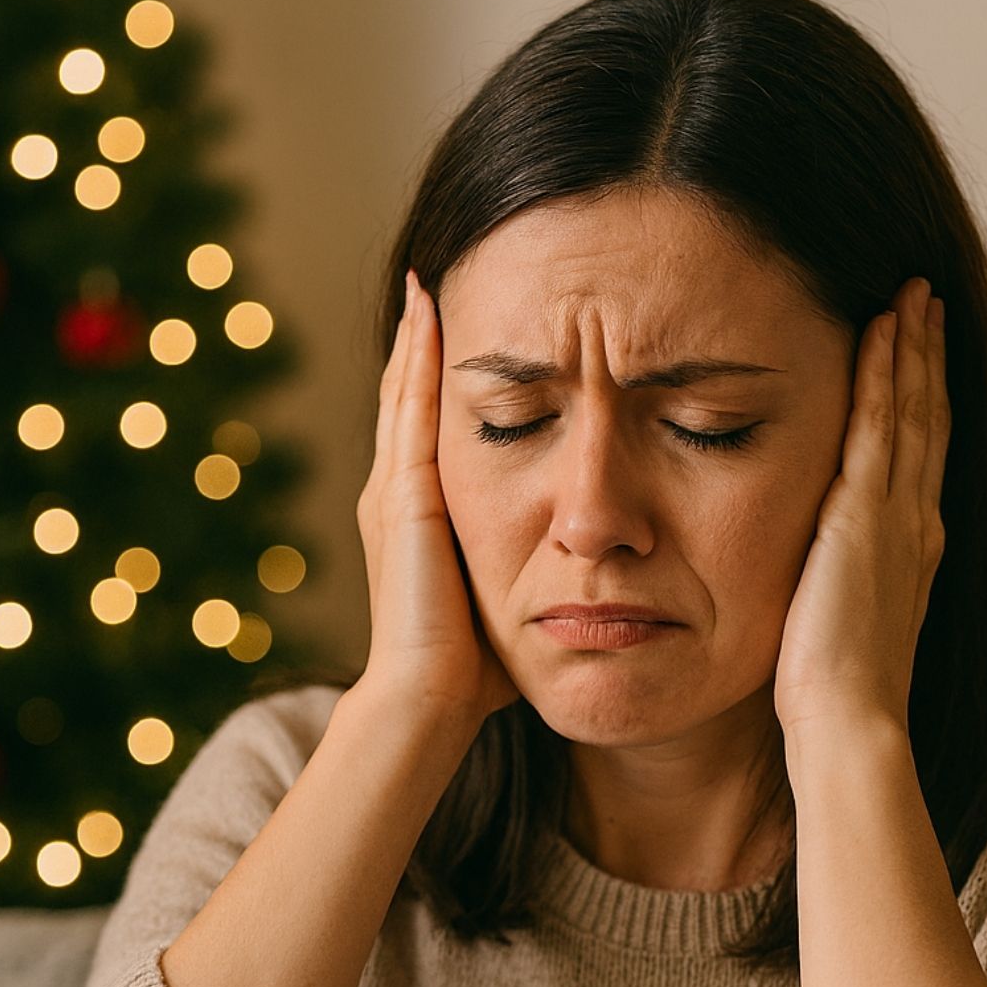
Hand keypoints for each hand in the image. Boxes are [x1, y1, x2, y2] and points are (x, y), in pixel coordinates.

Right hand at [354, 267, 521, 725]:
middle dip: (424, 345)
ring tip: (428, 283)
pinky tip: (429, 314)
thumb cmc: (476, 673)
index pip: (431, 431)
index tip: (467, 334)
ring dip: (417, 337)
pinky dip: (418, 359)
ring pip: (405, 393)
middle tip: (438, 283)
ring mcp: (393, 492)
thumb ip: (538, 572)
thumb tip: (592, 560)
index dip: (441, 382)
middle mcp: (395, 496)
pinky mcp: (403, 496)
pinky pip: (412, 409)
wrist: (427, 702)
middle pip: (410, 399)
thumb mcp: (512, 601)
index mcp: (420, 518)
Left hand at [773, 276, 948, 736]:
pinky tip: (882, 327)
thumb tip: (817, 579)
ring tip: (912, 294)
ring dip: (912, 347)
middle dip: (927, 358)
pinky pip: (882, 424)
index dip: (924, 400)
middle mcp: (918, 524)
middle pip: (929, 419)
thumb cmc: (833, 697)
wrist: (849, 723)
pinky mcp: (867, 514)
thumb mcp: (838, 625)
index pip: (921, 456)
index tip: (920, 353)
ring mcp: (898, 515)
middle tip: (927, 299)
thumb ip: (837, 588)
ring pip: (913, 409)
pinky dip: (886, 371)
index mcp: (912, 550)